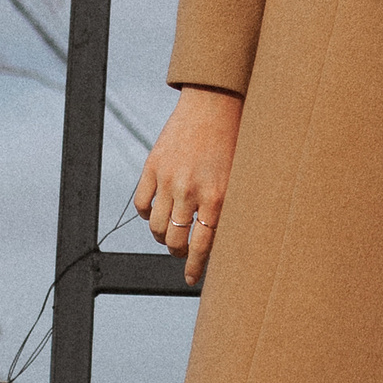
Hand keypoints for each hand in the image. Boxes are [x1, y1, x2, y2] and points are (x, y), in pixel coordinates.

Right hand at [132, 87, 242, 287]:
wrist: (214, 103)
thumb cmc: (234, 141)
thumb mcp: (240, 177)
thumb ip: (228, 208)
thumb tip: (218, 241)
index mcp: (217, 196)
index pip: (202, 245)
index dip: (195, 267)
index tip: (191, 278)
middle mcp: (190, 191)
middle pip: (176, 240)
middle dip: (179, 252)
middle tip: (183, 252)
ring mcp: (168, 179)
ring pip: (157, 227)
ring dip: (164, 237)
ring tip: (173, 233)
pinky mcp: (152, 167)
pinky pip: (142, 205)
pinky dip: (148, 215)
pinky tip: (159, 213)